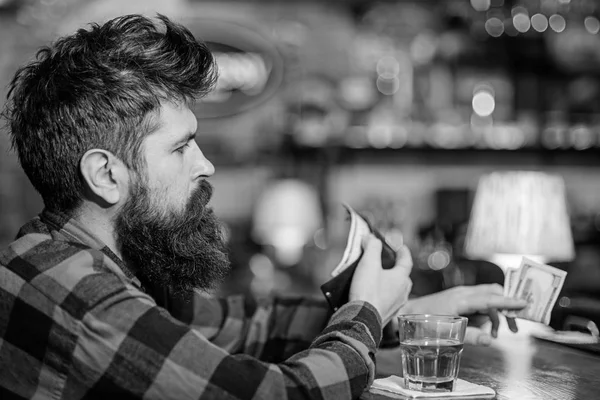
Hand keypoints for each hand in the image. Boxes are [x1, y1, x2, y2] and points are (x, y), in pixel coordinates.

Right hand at [349, 234, 412, 324]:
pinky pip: (388, 301)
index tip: (400, 247)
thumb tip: (371, 238)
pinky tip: (373, 295)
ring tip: (380, 279)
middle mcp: (402, 293)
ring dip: (390, 283)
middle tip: (390, 263)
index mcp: (401, 278)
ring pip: (397, 291)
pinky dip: (383, 295)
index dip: (403, 252)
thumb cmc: (368, 290)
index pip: (406, 261)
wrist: (361, 319)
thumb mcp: (369, 263)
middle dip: (397, 269)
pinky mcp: (386, 315)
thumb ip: (372, 246)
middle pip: (403, 277)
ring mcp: (396, 306)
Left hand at [399, 284, 527, 345]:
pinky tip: (486, 330)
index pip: (490, 298)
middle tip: (515, 326)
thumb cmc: (424, 323)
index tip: (525, 303)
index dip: (508, 301)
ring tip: (498, 333)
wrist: (407, 312)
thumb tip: (490, 341)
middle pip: (493, 293)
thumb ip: (469, 336)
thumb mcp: (447, 333)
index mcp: (461, 300)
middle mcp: (463, 293)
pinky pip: (480, 302)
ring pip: (488, 298)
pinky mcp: (459, 298)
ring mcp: (461, 294)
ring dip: (497, 314)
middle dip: (507, 307)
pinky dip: (487, 314)